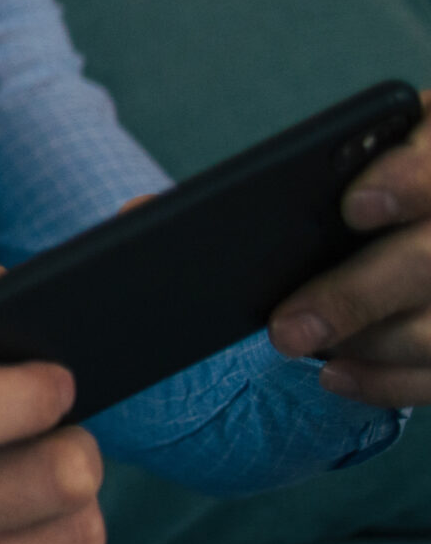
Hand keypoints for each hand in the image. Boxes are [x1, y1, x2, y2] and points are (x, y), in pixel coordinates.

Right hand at [0, 268, 103, 543]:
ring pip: (80, 528)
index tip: (52, 380)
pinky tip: (13, 520)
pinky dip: (53, 539)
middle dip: (72, 441)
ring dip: (70, 495)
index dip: (37, 391)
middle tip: (48, 432)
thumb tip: (21, 292)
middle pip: (63, 476)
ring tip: (30, 476)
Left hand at [270, 88, 430, 406]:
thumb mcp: (322, 162)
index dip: (410, 180)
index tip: (354, 206)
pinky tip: (333, 376)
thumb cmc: (348, 181)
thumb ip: (255, 182)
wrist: (410, 215)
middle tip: (285, 330)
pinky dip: (387, 381)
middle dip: (357, 294)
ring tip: (298, 344)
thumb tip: (139, 215)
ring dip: (368, 344)